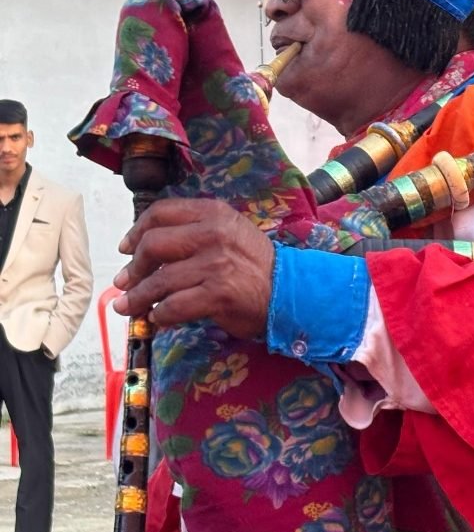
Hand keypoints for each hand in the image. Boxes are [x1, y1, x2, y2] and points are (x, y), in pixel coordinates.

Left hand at [113, 199, 274, 339]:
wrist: (290, 291)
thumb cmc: (255, 264)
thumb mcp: (230, 232)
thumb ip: (195, 231)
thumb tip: (145, 248)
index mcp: (214, 214)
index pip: (161, 213)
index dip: (136, 232)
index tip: (127, 248)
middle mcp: (214, 234)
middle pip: (153, 245)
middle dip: (133, 268)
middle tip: (125, 282)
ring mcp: (216, 264)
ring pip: (159, 281)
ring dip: (137, 298)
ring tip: (128, 306)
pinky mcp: (218, 294)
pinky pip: (173, 306)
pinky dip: (160, 315)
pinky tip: (159, 318)